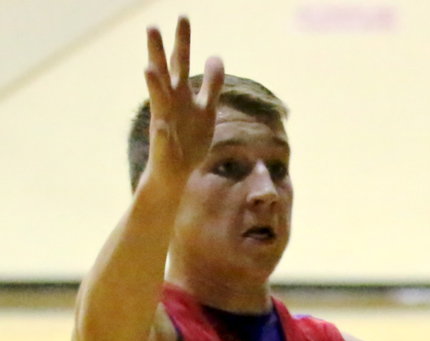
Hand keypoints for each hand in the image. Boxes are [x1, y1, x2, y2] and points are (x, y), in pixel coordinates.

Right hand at [143, 16, 224, 184]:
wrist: (176, 171)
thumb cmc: (189, 138)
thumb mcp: (206, 109)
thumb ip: (211, 84)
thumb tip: (216, 56)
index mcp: (180, 93)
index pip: (181, 62)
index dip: (183, 41)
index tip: (183, 16)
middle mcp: (169, 102)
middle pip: (164, 73)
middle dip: (159, 51)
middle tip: (151, 26)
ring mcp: (164, 121)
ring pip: (157, 99)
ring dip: (153, 83)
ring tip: (148, 67)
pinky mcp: (163, 143)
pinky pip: (163, 136)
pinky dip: (162, 131)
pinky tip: (162, 126)